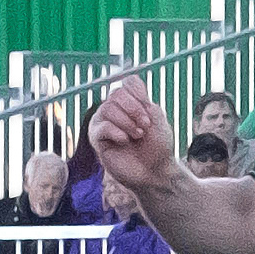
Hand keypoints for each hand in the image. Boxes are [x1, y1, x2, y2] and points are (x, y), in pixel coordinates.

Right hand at [92, 76, 176, 190]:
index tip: (149, 110)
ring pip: (108, 108)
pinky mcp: (97, 139)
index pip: (128, 82)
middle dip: (134, 109)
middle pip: (116, 93)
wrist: (155, 170)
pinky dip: (117, 132)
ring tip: (137, 136)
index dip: (139, 94)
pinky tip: (125, 141)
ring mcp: (103, 122)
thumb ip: (143, 101)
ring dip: (127, 122)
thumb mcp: (157, 119)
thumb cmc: (157, 146)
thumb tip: (124, 90)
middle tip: (145, 126)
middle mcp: (114, 109)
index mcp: (130, 102)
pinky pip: (102, 126)